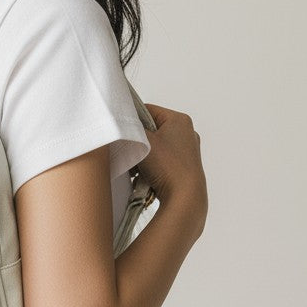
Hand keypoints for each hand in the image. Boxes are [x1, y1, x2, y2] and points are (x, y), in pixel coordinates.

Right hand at [131, 102, 207, 224]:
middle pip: (150, 129)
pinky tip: (143, 175)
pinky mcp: (183, 167)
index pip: (147, 110)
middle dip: (137, 140)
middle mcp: (186, 133)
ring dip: (141, 154)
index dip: (131, 119)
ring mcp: (186, 151)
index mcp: (180, 120)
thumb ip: (131, 128)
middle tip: (128, 150)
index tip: (120, 131)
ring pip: (154, 146)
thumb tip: (123, 124)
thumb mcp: (143, 140)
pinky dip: (150, 165)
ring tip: (136, 166)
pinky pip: (161, 159)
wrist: (184, 197)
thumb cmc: (167, 166)